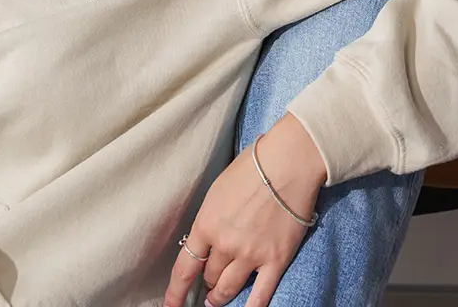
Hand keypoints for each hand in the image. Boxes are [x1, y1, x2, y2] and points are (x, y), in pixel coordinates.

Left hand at [163, 115, 325, 306]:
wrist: (286, 164)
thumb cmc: (251, 168)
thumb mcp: (217, 191)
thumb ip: (210, 219)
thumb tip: (208, 239)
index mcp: (206, 223)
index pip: (184, 267)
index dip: (175, 291)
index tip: (171, 305)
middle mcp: (225, 244)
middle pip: (209, 275)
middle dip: (206, 280)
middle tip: (206, 282)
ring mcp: (251, 255)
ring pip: (228, 288)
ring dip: (220, 296)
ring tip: (216, 299)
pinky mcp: (275, 261)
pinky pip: (260, 296)